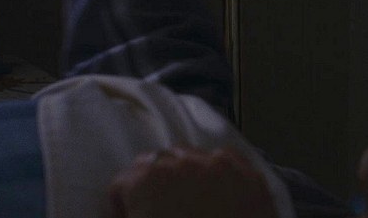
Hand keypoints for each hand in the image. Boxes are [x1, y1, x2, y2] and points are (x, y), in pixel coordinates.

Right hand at [108, 146, 279, 217]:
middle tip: (155, 212)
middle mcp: (182, 161)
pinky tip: (216, 193)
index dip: (119, 205)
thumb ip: (129, 216)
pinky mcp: (248, 173)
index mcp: (148, 181)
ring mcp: (219, 163)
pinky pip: (223, 159)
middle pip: (153, 163)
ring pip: (188, 155)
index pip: (120, 183)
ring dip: (181, 173)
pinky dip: (214, 171)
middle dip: (149, 184)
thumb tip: (128, 213)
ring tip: (186, 202)